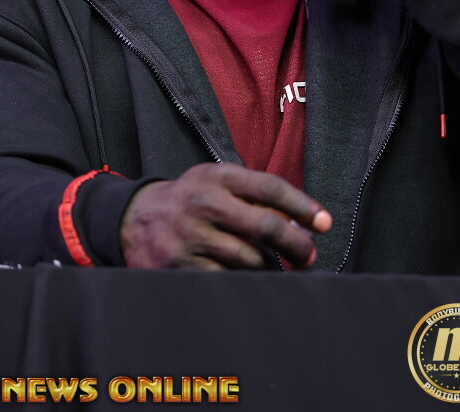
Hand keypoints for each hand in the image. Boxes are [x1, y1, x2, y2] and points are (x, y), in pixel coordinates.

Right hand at [119, 163, 331, 269]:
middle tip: (307, 255)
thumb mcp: (216, 181)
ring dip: (270, 267)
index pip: (271, 188)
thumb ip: (253, 194)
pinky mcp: (182, 265)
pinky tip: (248, 278)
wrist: (135, 219)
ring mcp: (193, 235)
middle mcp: (206, 203)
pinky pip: (227, 280)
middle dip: (296, 244)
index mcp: (218, 177)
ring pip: (250, 258)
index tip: (324, 222)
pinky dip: (244, 281)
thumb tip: (300, 221)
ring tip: (274, 267)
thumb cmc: (189, 199)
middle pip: (266, 226)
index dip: (303, 206)